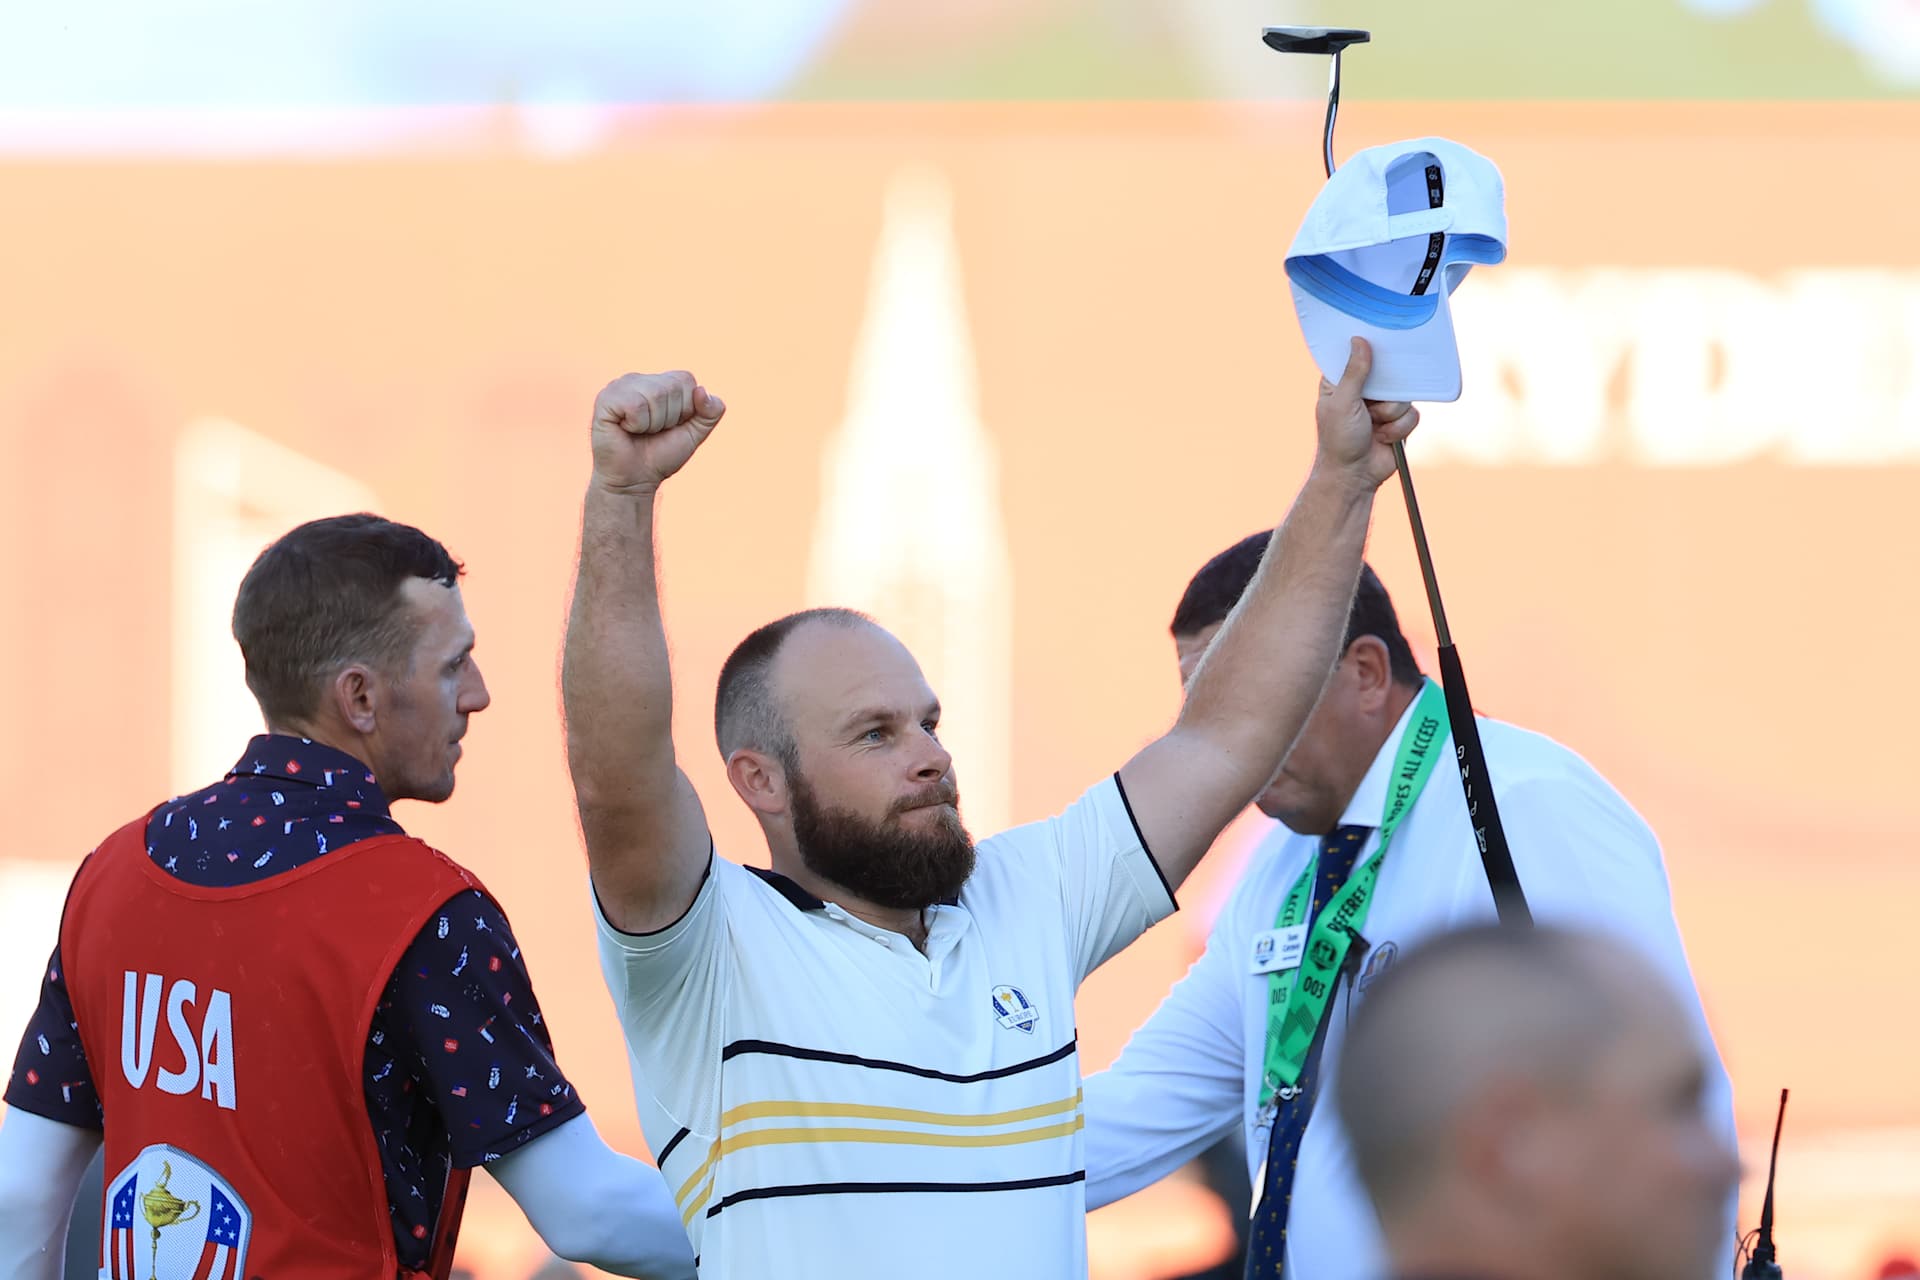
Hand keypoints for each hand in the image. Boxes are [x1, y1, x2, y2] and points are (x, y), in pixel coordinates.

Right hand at [589, 371, 725, 493]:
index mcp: (659, 381)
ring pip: (655, 395)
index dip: (685, 409)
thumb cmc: (660, 455)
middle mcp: (639, 379)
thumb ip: (711, 411)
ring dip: (653, 423)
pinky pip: (636, 405)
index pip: (687, 379)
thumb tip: (701, 390)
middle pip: (672, 387)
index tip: (670, 425)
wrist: (634, 480)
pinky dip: (637, 424)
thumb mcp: (695, 433)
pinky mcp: (606, 399)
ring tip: (639, 431)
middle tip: (652, 431)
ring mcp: (620, 386)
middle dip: (669, 418)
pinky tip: (626, 429)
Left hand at [1314, 338, 1417, 489]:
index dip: (1370, 354)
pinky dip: (1399, 428)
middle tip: (1373, 403)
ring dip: (1390, 414)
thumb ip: (1354, 372)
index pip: (1359, 356)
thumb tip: (1359, 340)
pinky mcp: (1399, 421)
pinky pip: (1413, 414)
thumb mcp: (1343, 402)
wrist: (1354, 476)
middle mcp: (1365, 391)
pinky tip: (1384, 438)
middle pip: (1389, 373)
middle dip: (1385, 391)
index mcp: (1342, 382)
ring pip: (1404, 395)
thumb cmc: (1339, 440)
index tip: (1379, 349)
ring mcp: (1383, 405)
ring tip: (1375, 426)